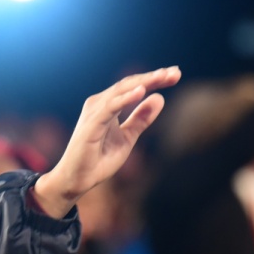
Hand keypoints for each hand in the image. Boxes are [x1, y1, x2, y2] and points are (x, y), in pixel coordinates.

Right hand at [33, 67, 181, 218]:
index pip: (134, 87)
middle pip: (130, 84)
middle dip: (154, 77)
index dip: (155, 80)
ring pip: (122, 90)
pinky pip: (111, 107)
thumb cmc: (98, 160)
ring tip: (163, 77)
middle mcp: (100, 103)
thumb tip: (160, 98)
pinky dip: (126, 98)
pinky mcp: (91, 123)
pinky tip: (142, 91)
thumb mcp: (128, 138)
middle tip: (176, 73)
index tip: (176, 75)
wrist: (77, 180)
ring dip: (144, 82)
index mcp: (109, 105)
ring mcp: (94, 112)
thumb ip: (141, 119)